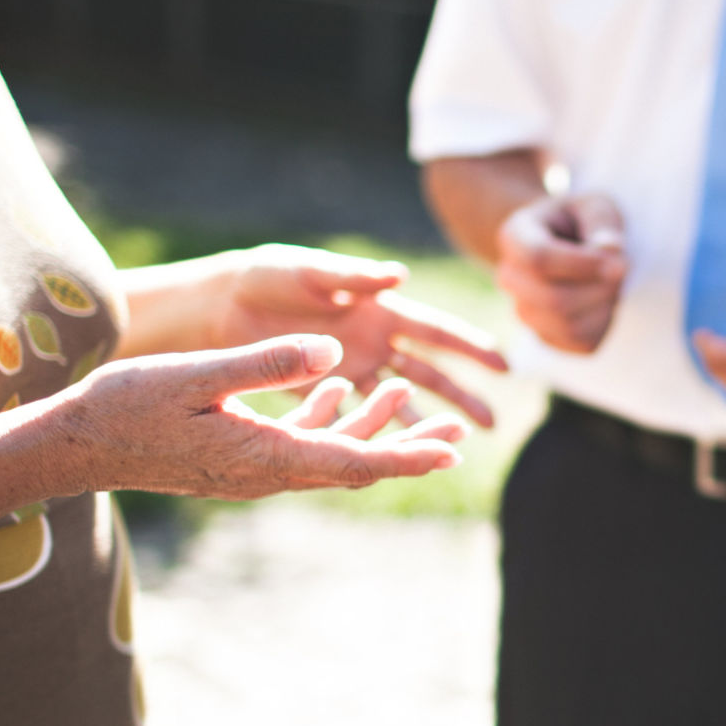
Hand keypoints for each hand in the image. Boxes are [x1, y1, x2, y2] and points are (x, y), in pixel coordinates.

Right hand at [60, 335, 467, 498]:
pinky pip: (297, 445)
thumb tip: (334, 354)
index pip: (353, 461)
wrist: (74, 445)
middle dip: (408, 447)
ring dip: (370, 426)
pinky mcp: (237, 460)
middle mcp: (265, 472)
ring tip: (409, 394)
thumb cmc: (126, 405)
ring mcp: (251, 470)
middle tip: (459, 430)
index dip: (407, 456)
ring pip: (329, 453)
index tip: (452, 450)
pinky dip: (325, 419)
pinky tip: (337, 389)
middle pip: (354, 464)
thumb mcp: (199, 374)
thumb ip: (267, 365)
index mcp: (263, 455)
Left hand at [211, 243, 508, 427]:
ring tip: (450, 446)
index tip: (503, 367)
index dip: (470, 348)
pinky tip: (395, 453)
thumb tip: (400, 276)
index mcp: (379, 309)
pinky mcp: (323, 390)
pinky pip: (358, 416)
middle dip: (460, 398)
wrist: (221, 302)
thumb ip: (354, 278)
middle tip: (491, 426)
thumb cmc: (269, 276)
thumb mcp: (311, 272)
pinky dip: (377, 433)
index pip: (435, 331)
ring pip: (398, 402)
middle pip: (427, 374)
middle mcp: (373, 342)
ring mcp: (352, 369)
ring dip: (423, 423)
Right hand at [495, 193, 627, 352]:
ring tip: (613, 281)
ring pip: (568, 326)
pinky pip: (581, 343)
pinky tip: (605, 300)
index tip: (620, 259)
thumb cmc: (582, 220)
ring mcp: (524, 311)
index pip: (538, 259)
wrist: (570, 244)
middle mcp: (510, 277)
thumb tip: (610, 250)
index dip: (583, 264)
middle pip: (554, 299)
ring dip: (605, 305)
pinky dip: (605, 323)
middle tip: (623, 267)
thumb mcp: (595, 205)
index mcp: (513, 237)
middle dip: (600, 287)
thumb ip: (603, 222)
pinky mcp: (547, 337)